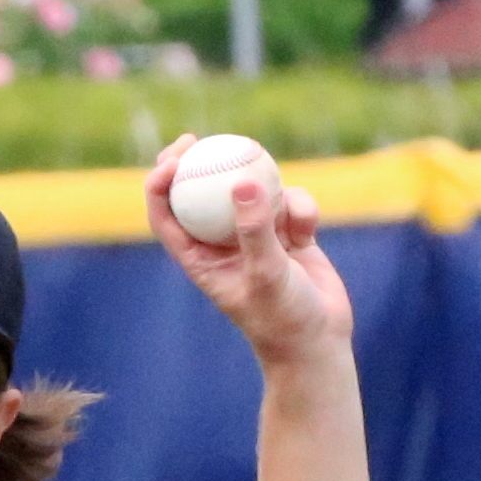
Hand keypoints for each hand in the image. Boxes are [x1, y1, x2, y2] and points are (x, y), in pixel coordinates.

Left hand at [145, 133, 355, 365]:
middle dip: (194, 163)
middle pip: (199, 193)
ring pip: (252, 192)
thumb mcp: (266, 275)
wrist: (319, 342)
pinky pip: (290, 203)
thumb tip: (242, 183)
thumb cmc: (283, 319)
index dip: (160, 184)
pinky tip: (307, 227)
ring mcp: (257, 236)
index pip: (167, 216)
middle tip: (197, 139)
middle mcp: (224, 245)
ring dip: (267, 188)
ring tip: (279, 202)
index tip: (173, 159)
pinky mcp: (289, 233)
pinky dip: (300, 207)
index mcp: (200, 259)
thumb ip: (255, 230)